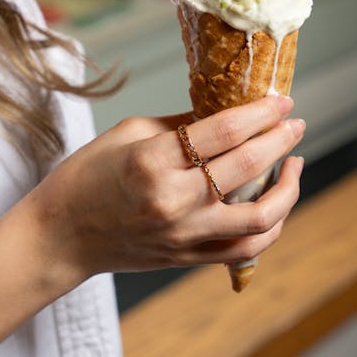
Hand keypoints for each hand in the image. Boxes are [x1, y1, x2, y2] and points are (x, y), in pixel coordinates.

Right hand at [30, 95, 304, 286]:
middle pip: (248, 166)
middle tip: (295, 122)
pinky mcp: (188, 257)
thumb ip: (182, 126)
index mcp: (152, 160)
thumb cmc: (87, 176)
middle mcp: (173, 200)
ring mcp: (184, 234)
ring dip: (288, 189)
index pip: (224, 131)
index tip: (281, 100)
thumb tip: (229, 116)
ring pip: (260, 217)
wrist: (60, 237)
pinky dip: (270, 226)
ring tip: (295, 164)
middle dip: (281, 138)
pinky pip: (245, 249)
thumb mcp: (128, 133)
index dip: (261, 112)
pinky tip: (277, 203)